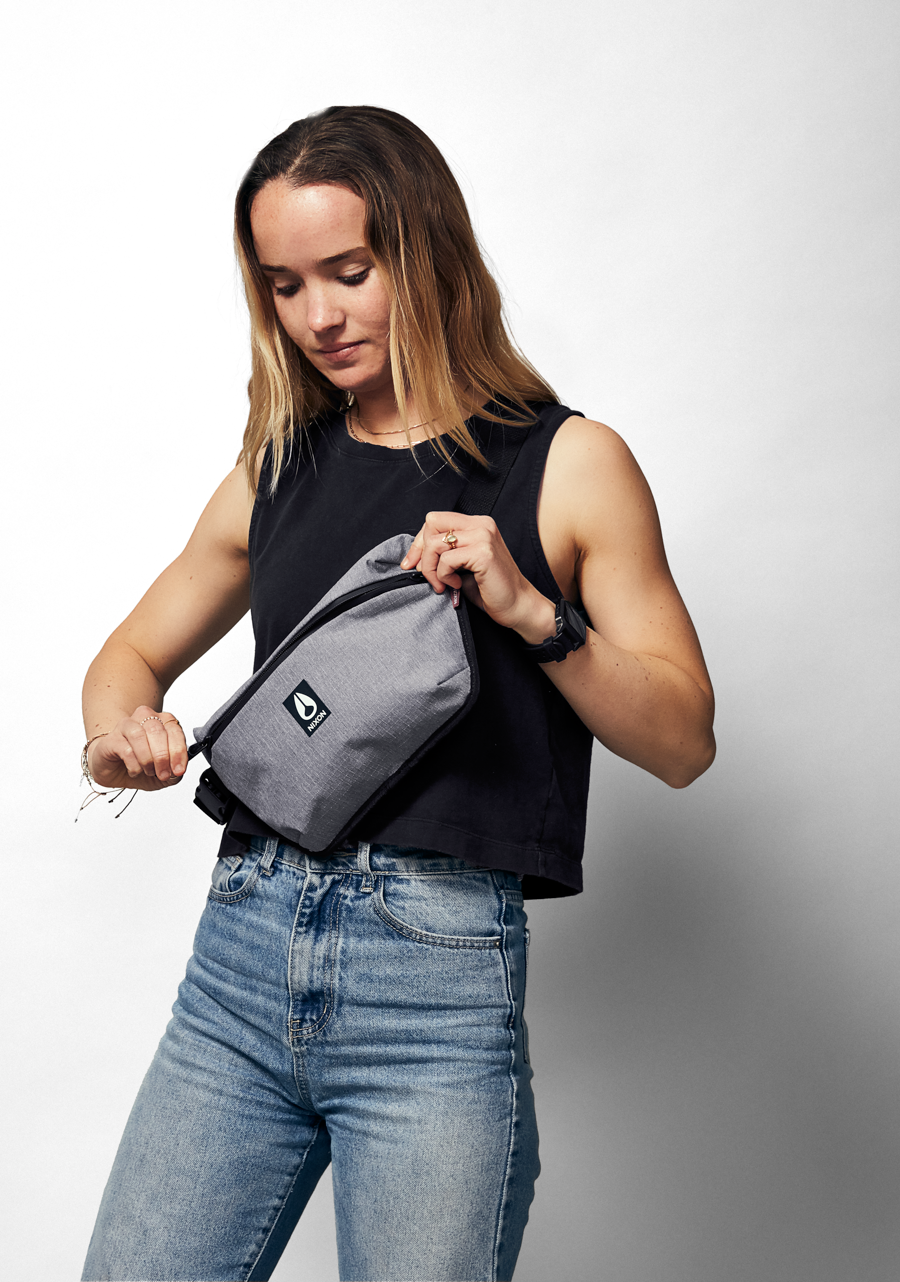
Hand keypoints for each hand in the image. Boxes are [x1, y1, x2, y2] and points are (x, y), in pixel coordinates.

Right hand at [88, 706, 187, 790]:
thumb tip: (177, 771)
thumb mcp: (163, 772)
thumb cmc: (141, 765)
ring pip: (140, 736)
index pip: (175, 731)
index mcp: (163, 722)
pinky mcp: (112, 739)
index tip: (179, 770)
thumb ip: (174, 771)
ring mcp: (126, 726)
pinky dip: (134, 765)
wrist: (115, 770)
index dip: (178, 752)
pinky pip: (126, 750)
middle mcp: (145, 718)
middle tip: (163, 775)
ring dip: (148, 759)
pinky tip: (134, 771)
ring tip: (148, 772)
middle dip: (163, 757)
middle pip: (157, 731)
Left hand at [401, 512, 556, 643]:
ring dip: (431, 568)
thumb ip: (444, 554)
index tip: (411, 563)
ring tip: (442, 584)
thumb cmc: (492, 590)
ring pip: (435, 543)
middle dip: (421, 552)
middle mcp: (482, 525)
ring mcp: (484, 536)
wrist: (519, 606)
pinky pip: (446, 560)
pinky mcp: (483, 553)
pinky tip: (456, 585)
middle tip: (427, 575)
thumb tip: (415, 557)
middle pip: (432, 523)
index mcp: (478, 524)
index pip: (435, 520)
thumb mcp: (463, 566)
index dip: (418, 542)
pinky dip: (444, 576)